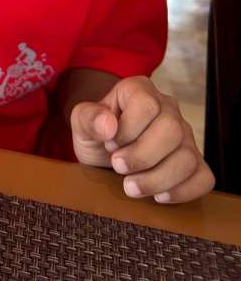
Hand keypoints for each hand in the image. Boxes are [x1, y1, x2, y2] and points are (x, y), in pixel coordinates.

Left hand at [70, 76, 214, 203]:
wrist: (105, 153)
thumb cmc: (97, 134)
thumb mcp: (81, 123)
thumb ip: (87, 118)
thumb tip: (108, 125)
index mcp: (140, 90)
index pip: (146, 105)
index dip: (127, 130)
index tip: (110, 144)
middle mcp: (168, 108)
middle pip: (171, 130)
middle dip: (142, 157)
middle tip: (118, 167)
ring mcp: (186, 136)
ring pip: (188, 158)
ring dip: (157, 179)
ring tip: (131, 187)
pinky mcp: (195, 163)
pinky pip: (204, 178)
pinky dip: (183, 192)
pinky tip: (158, 196)